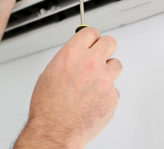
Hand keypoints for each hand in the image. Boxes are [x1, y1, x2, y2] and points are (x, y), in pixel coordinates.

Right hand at [15, 28, 122, 148]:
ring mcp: (104, 80)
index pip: (90, 32)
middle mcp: (91, 63)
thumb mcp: (49, 73)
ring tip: (95, 83)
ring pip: (116, 65)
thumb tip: (77, 56)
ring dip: (108, 71)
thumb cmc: (48, 107)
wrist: (54, 130)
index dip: (91, 37)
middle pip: (110, 43)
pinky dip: (106, 94)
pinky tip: (93, 101)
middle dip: (104, 48)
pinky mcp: (113, 96)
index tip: (92, 41)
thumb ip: (68, 60)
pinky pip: (114, 89)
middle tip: (100, 56)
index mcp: (72, 54)